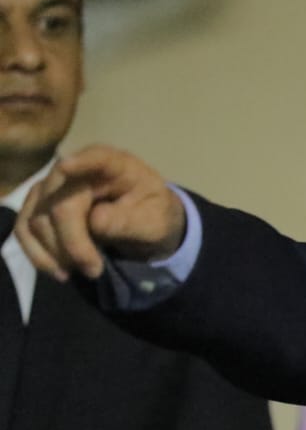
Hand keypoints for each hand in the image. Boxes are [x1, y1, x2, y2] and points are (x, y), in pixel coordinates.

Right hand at [15, 145, 185, 281]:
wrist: (145, 222)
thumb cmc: (153, 214)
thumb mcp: (155, 220)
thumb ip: (129, 220)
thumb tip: (95, 221)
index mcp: (114, 164)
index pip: (96, 158)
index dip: (80, 163)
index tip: (67, 167)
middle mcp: (77, 169)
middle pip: (59, 203)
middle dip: (73, 242)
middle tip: (95, 269)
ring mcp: (53, 187)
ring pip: (38, 219)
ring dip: (56, 252)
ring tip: (86, 271)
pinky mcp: (39, 207)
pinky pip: (25, 229)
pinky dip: (38, 254)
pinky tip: (59, 271)